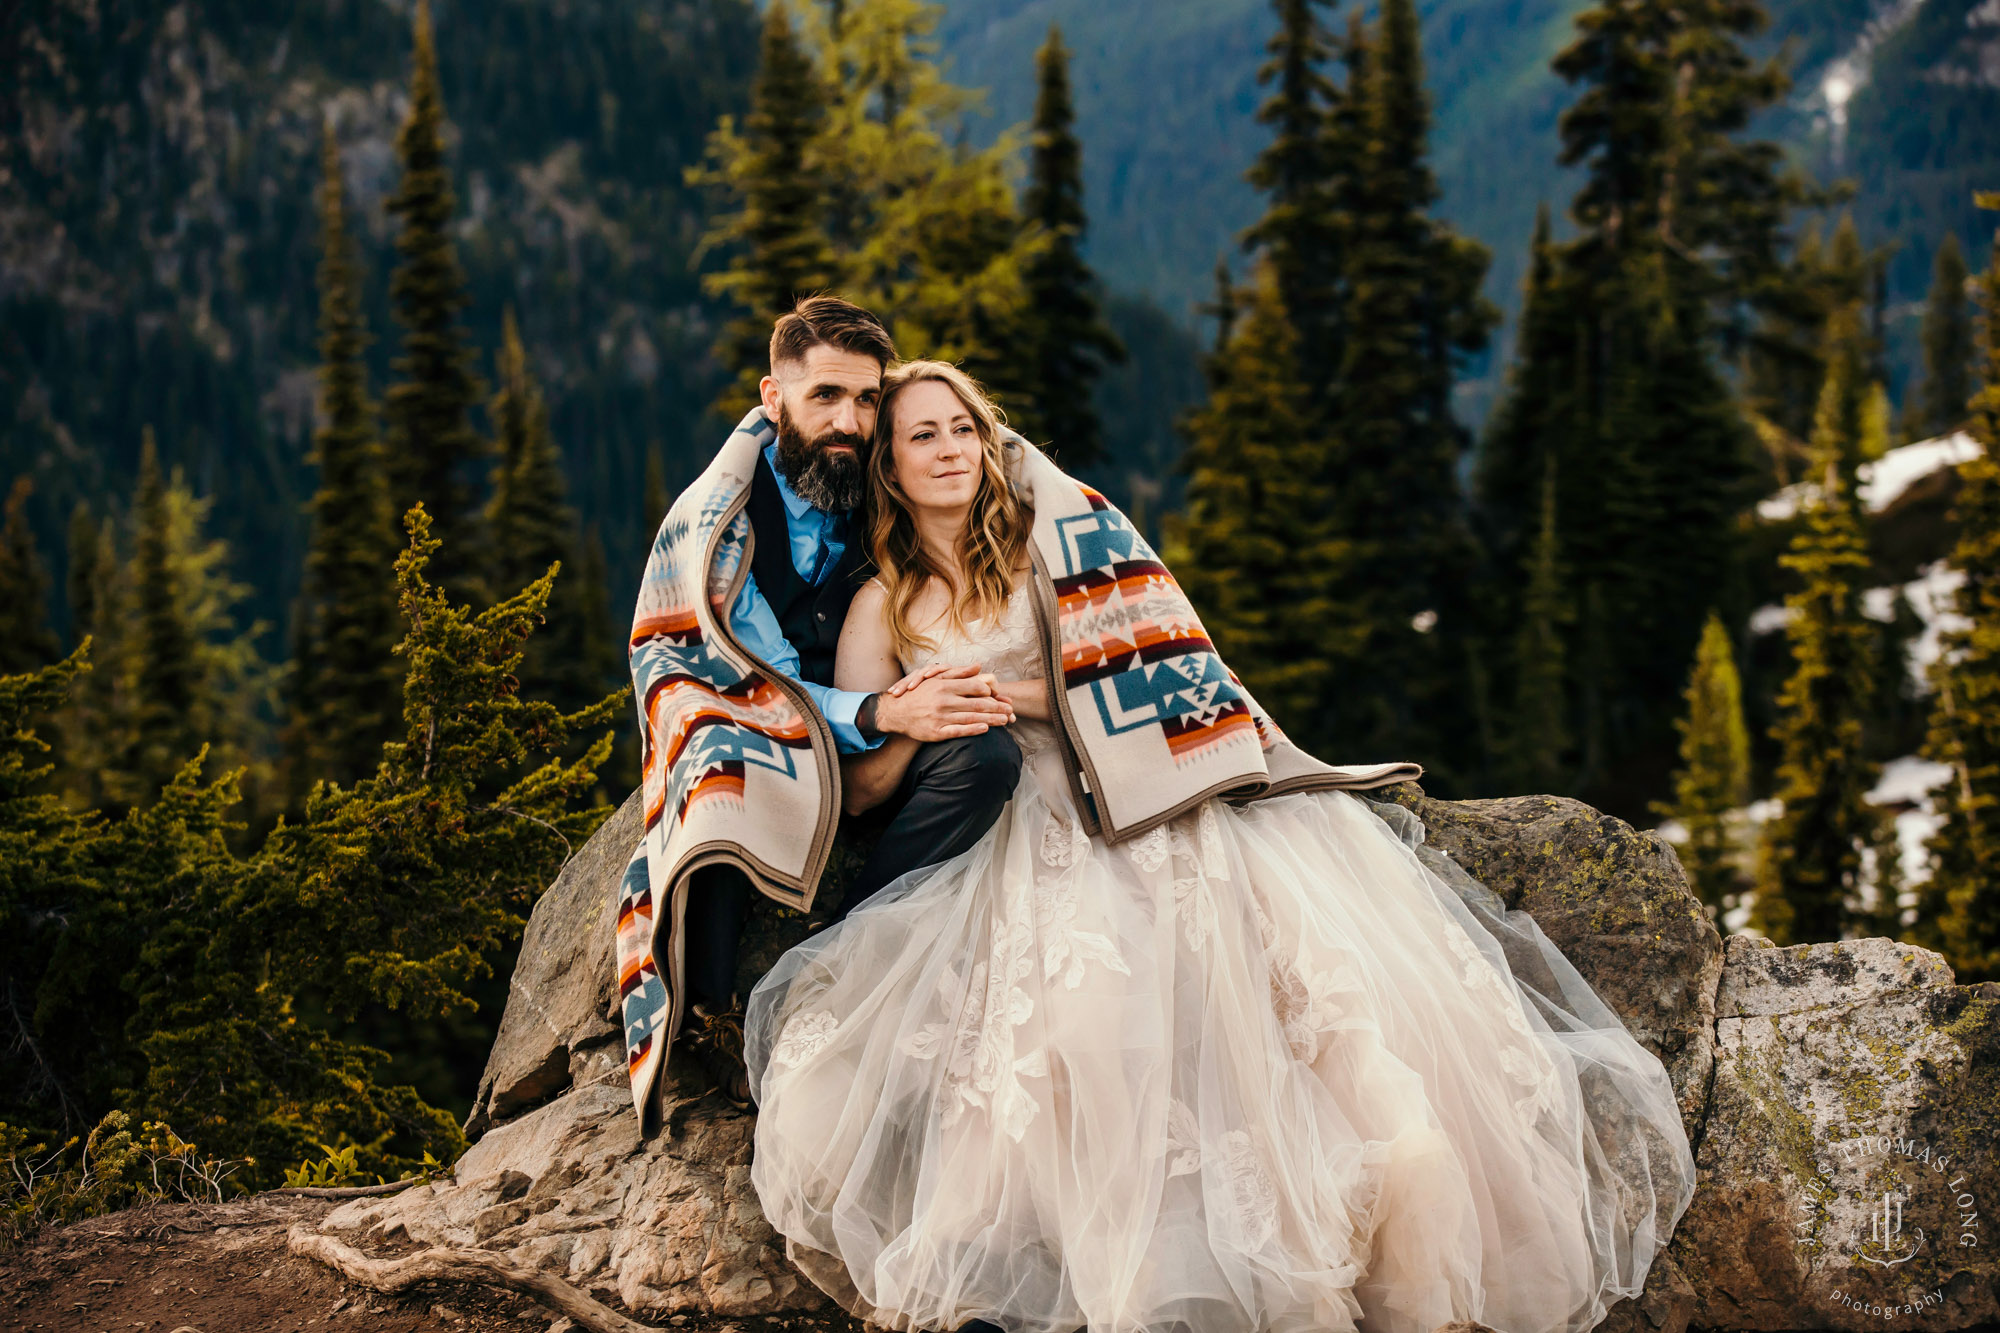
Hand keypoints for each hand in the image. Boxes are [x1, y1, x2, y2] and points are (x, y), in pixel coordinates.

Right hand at [874, 664, 1014, 740]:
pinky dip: (973, 730)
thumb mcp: (935, 679)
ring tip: (1005, 721)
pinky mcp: (937, 732)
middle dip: (996, 707)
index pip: (973, 687)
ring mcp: (940, 717)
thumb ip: (959, 673)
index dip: (989, 692)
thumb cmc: (918, 694)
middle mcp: (943, 700)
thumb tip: (979, 666)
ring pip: (971, 718)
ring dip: (991, 720)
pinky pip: (958, 731)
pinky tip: (986, 729)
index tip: (1000, 695)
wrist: (895, 712)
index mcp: (944, 685)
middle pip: (976, 704)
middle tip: (1010, 710)